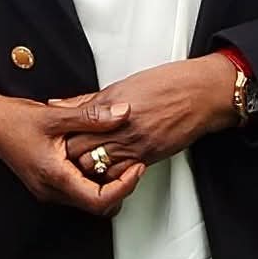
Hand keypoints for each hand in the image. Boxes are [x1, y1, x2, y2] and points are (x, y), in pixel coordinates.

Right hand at [0, 83, 144, 215]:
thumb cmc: (14, 120)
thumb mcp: (57, 115)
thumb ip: (92, 116)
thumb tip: (123, 112)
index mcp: (55, 176)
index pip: (100, 200)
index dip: (124, 187)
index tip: (137, 168)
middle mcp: (51, 190)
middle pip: (97, 206)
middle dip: (120, 188)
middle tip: (133, 165)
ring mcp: (48, 190)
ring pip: (87, 200)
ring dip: (107, 185)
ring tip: (119, 160)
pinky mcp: (47, 184)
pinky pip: (77, 191)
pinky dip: (92, 180)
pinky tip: (98, 159)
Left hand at [60, 56, 237, 176]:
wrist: (201, 94)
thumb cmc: (168, 84)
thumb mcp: (122, 85)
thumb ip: (89, 100)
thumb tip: (60, 103)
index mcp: (111, 106)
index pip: (72, 127)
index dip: (61, 133)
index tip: (56, 134)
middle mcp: (120, 128)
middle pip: (79, 151)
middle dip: (69, 153)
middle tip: (64, 151)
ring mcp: (134, 145)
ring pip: (96, 168)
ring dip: (88, 166)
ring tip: (84, 161)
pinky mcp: (148, 158)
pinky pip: (119, 174)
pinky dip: (109, 174)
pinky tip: (107, 168)